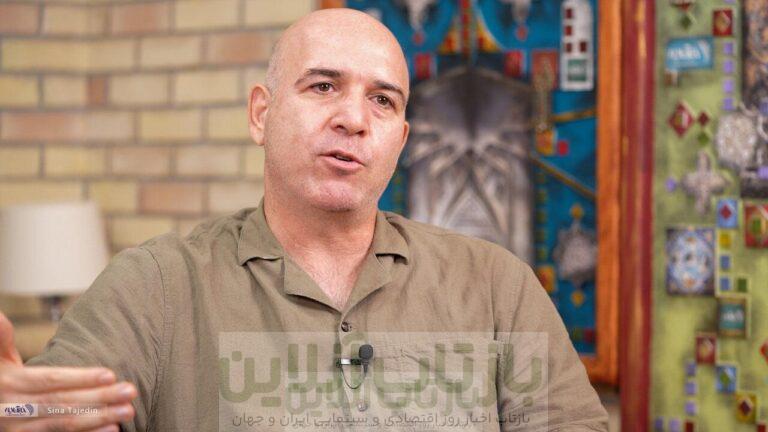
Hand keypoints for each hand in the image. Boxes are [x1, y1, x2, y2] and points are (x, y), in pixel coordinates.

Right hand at [0, 311, 136, 430]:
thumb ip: (2, 337)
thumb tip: (0, 314)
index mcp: (13, 383)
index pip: (51, 380)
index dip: (80, 379)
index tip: (110, 375)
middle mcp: (15, 408)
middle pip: (63, 403)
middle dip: (99, 398)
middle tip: (130, 392)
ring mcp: (20, 428)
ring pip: (64, 424)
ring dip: (98, 418)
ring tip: (126, 411)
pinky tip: (111, 429)